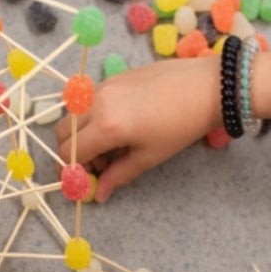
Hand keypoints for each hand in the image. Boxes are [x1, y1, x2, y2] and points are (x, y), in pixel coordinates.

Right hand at [55, 55, 219, 201]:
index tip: (87, 180)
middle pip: (62, 132)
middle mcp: (96, 103)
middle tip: (99, 164)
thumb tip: (100, 194)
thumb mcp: (149, 156)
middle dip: (74, 152)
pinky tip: (119, 125)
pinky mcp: (113, 77)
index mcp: (106, 126)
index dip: (73, 171)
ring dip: (82, 134)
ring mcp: (103, 86)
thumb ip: (119, 175)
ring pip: (73, 115)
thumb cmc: (181, 125)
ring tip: (112, 145)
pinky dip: (92, 117)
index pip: (69, 153)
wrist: (207, 87)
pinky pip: (88, 100)